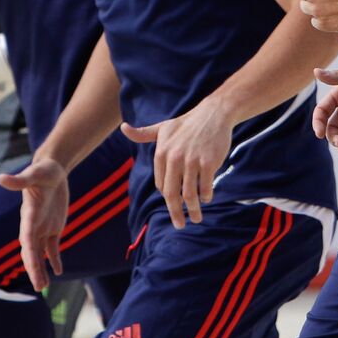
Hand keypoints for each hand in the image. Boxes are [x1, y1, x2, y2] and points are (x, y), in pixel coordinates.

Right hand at [0, 158, 68, 291]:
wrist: (52, 169)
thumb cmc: (42, 170)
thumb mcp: (34, 173)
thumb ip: (20, 180)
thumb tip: (1, 178)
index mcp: (28, 215)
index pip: (27, 236)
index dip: (29, 250)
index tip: (30, 264)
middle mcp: (33, 225)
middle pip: (32, 251)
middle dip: (34, 268)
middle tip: (39, 287)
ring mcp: (43, 227)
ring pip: (41, 253)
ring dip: (41, 269)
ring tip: (43, 286)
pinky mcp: (54, 227)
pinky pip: (53, 247)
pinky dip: (55, 259)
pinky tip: (58, 272)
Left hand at [121, 100, 234, 229]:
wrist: (214, 113)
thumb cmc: (187, 123)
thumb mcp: (163, 127)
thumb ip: (143, 133)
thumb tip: (123, 128)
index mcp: (161, 153)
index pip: (161, 185)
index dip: (168, 197)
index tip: (174, 206)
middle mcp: (174, 158)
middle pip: (172, 194)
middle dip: (176, 213)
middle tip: (180, 225)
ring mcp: (191, 161)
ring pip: (189, 194)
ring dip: (193, 210)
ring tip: (196, 218)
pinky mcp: (208, 163)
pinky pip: (205, 187)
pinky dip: (206, 196)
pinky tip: (207, 198)